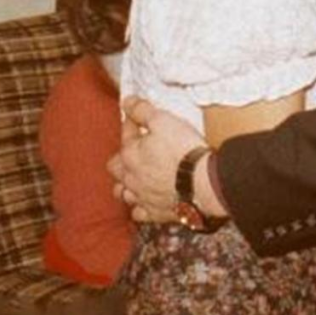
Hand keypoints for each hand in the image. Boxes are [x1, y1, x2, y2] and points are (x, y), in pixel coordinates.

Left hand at [113, 97, 205, 222]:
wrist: (200, 183)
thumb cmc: (182, 150)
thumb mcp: (163, 120)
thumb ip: (142, 110)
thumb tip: (126, 101)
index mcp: (129, 154)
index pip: (125, 133)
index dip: (132, 123)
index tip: (139, 117)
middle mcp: (130, 178)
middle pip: (115, 168)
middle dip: (121, 157)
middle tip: (134, 149)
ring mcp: (141, 197)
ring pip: (122, 193)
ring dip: (126, 184)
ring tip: (134, 177)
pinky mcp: (154, 213)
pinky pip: (138, 213)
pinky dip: (139, 206)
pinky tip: (146, 199)